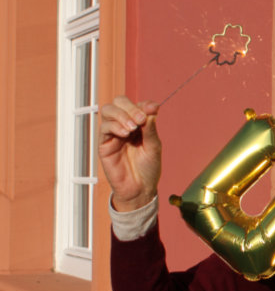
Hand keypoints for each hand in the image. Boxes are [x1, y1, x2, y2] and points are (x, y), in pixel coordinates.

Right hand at [98, 96, 161, 211]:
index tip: (153, 108)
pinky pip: (104, 128)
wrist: (140, 188)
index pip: (137, 105)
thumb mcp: (154, 147)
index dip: (144, 104)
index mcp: (139, 124)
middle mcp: (125, 125)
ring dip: (121, 115)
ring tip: (133, 128)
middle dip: (130, 107)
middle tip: (140, 119)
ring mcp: (113, 133)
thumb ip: (150, 129)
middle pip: (119, 102)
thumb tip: (151, 111)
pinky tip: (125, 134)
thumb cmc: (148, 168)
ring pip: (108, 111)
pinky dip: (115, 126)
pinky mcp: (104, 144)